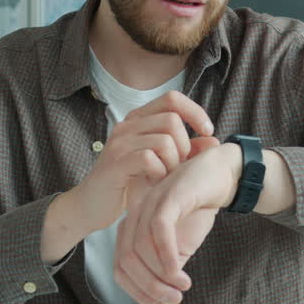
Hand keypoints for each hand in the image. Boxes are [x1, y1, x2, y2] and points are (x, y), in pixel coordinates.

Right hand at [62, 91, 213, 236]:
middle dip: (184, 147)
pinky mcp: (116, 163)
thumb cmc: (128, 183)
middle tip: (176, 167)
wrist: (91, 205)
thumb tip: (212, 140)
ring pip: (164, 141)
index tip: (207, 131)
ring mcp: (120, 143)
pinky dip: (159, 174)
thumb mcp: (161, 163)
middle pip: (172, 120)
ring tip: (164, 177)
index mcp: (138, 119)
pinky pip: (150, 159)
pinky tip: (152, 183)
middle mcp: (128, 125)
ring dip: (172, 163)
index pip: (172, 98)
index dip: (195, 111)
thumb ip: (186, 150)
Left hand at [114, 141, 239, 303]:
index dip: (137, 293)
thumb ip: (165, 270)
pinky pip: (159, 230)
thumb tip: (156, 303)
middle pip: (125, 261)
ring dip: (159, 277)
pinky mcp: (169, 196)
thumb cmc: (197, 211)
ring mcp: (149, 203)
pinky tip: (179, 272)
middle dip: (148, 288)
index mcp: (132, 228)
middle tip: (173, 301)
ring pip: (139, 248)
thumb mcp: (179, 247)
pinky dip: (166, 256)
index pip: (120, 269)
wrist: (220, 175)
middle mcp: (134, 215)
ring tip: (181, 289)